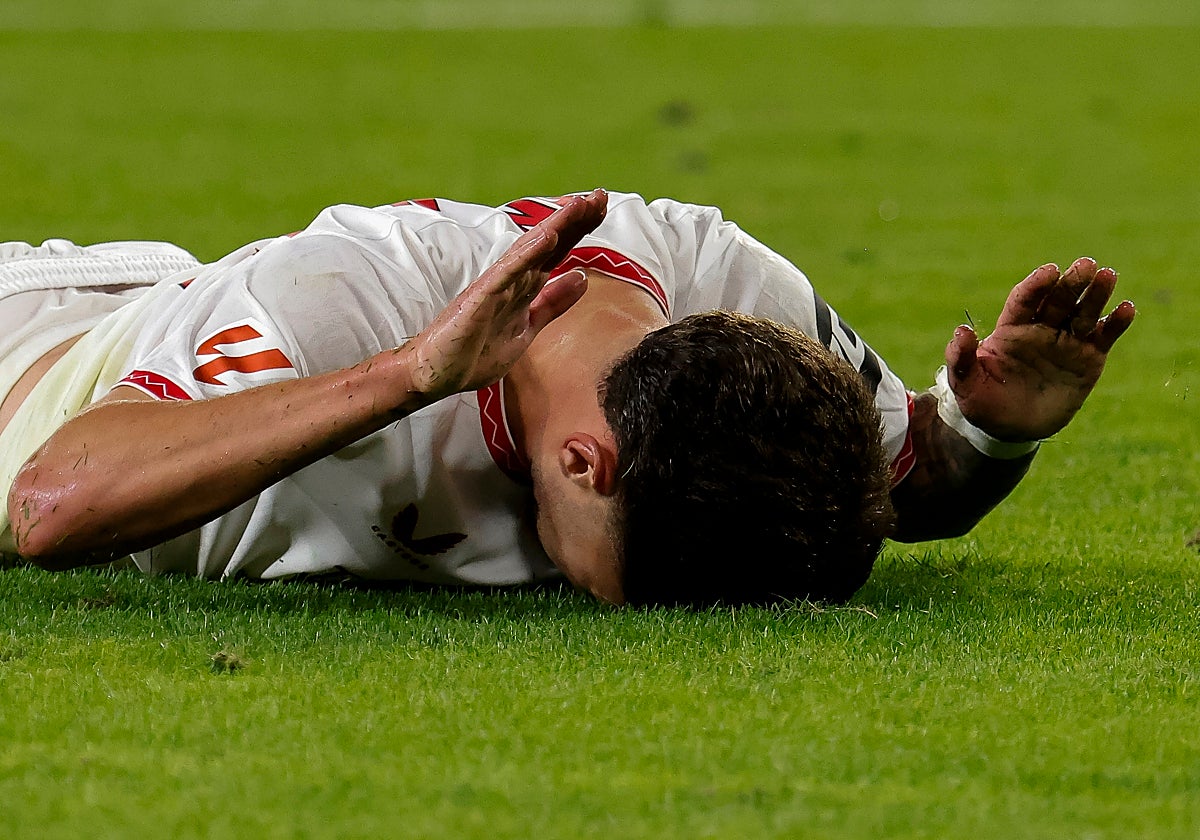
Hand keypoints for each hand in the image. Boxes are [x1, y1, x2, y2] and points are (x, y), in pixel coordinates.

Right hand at [406, 189, 607, 401]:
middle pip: (546, 243)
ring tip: (578, 205)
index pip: (556, 251)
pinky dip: (526, 255)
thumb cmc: (474, 354)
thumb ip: (552, 304)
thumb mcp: (526, 329)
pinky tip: (546, 238)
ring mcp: (493, 288)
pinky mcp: (478, 300)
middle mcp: (509, 280)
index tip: (601, 206)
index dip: (579, 229)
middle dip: (574, 219)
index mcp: (522, 287)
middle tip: (600, 195)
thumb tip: (581, 278)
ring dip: (554, 227)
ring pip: (528, 251)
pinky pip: (505, 274)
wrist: (435, 375)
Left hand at [945, 257, 1135, 440]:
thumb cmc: (983, 403)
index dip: (1037, 284)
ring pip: (1084, 312)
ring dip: (1096, 294)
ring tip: (1108, 275)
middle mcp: (1041, 330)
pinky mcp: (1088, 360)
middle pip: (1058, 299)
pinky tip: (1126, 308)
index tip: (1050, 271)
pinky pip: (1103, 337)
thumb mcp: (965, 382)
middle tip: (1086, 264)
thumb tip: (962, 331)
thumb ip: (961, 357)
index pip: (1025, 299)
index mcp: (1011, 329)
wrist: (1010, 430)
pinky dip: (1115, 323)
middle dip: (1071, 281)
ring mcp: (1066, 343)